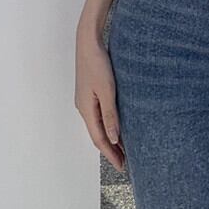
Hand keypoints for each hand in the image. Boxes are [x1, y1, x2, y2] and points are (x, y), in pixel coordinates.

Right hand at [75, 29, 125, 172]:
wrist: (88, 42)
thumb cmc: (97, 63)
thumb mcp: (107, 90)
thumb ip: (110, 115)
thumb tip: (113, 138)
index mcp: (86, 110)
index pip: (99, 139)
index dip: (110, 154)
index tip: (122, 167)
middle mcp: (83, 107)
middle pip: (97, 134)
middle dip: (110, 149)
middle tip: (124, 162)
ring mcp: (85, 100)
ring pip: (98, 125)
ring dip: (109, 137)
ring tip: (123, 148)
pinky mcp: (89, 92)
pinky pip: (98, 115)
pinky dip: (107, 124)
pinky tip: (116, 125)